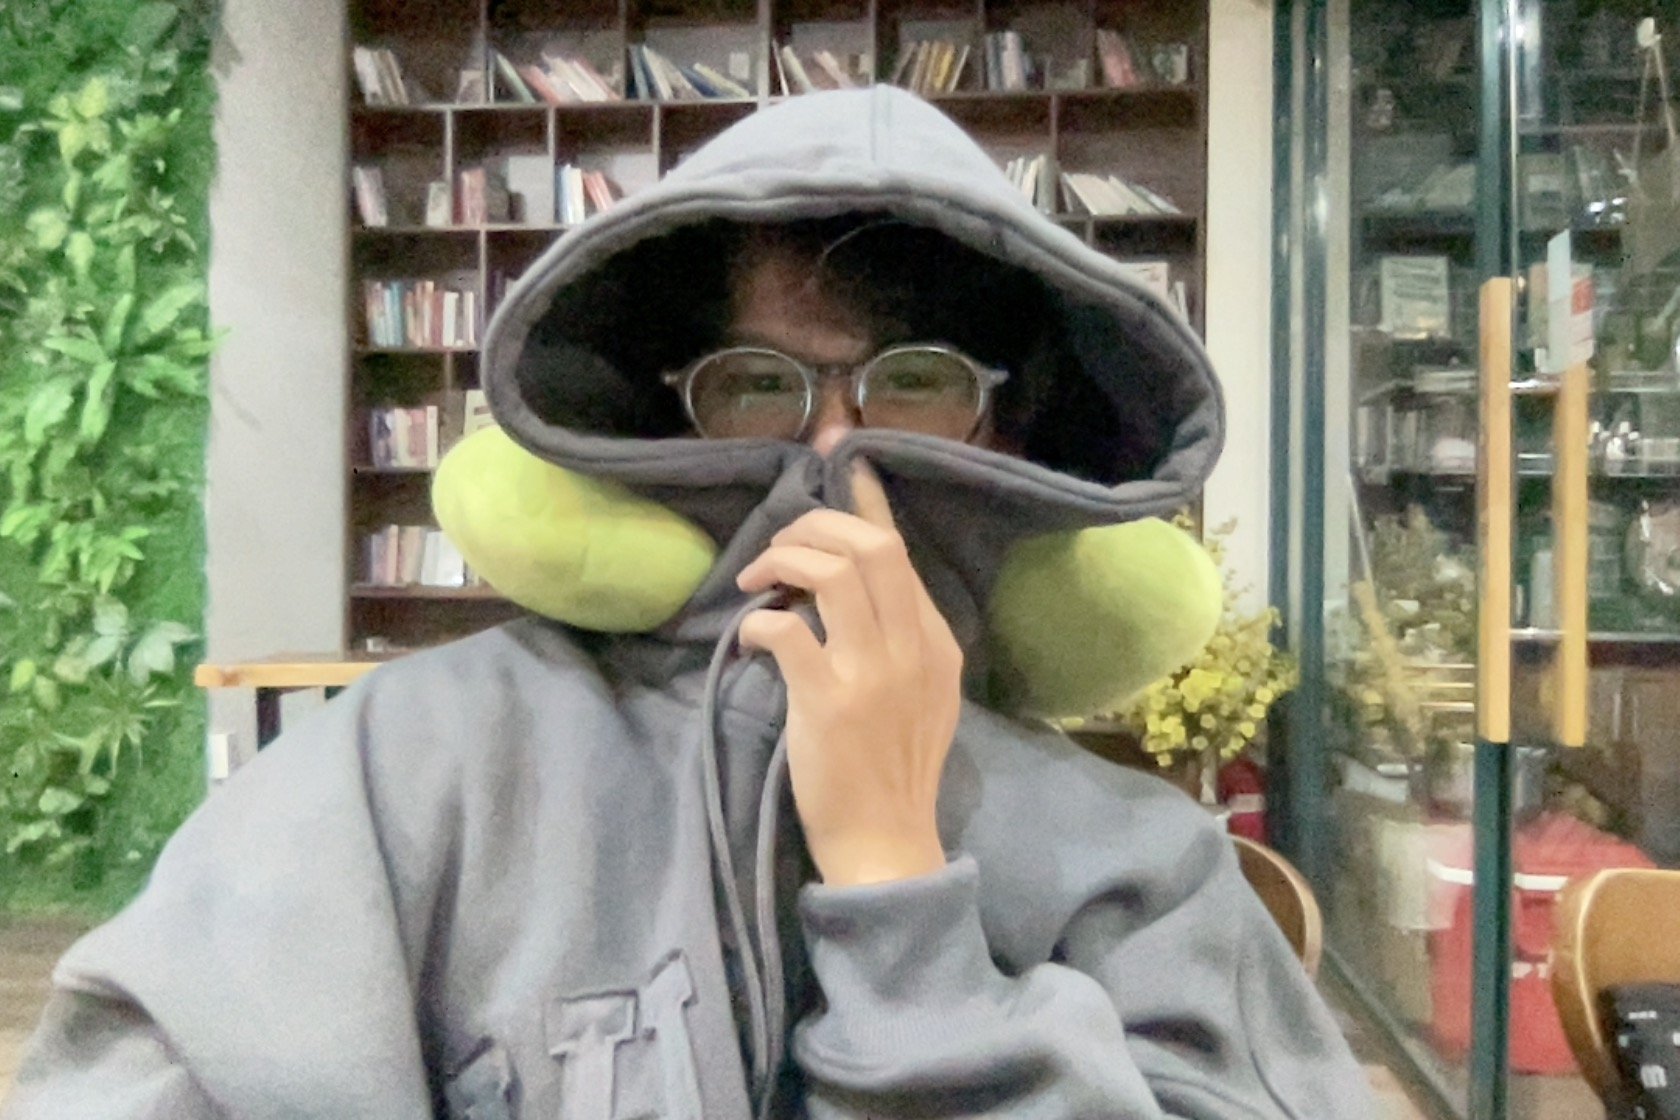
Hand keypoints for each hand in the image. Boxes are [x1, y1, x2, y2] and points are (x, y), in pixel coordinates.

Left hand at [736, 462, 962, 886]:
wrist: (887, 843)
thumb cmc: (894, 770)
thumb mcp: (922, 695)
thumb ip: (899, 638)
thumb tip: (845, 584)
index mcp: (936, 642)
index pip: (900, 551)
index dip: (866, 503)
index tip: (844, 464)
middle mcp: (911, 647)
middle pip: (868, 547)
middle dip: (811, 528)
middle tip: (776, 549)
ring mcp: (873, 673)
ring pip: (831, 573)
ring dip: (783, 562)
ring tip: (756, 583)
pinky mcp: (828, 701)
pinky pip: (787, 631)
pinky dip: (760, 623)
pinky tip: (750, 640)